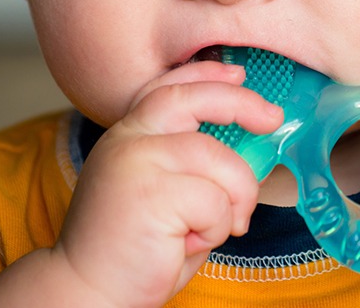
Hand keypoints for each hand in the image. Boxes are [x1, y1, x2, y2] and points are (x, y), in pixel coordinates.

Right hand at [54, 62, 282, 307]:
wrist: (87, 294)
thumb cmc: (135, 248)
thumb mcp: (162, 190)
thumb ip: (191, 163)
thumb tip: (247, 144)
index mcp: (129, 134)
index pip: (168, 87)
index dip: (205, 74)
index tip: (238, 74)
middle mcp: (128, 139)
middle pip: (193, 99)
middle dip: (240, 103)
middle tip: (272, 119)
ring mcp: (136, 162)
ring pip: (218, 158)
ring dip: (234, 196)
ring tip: (215, 227)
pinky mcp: (150, 194)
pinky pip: (215, 201)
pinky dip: (217, 227)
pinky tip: (188, 244)